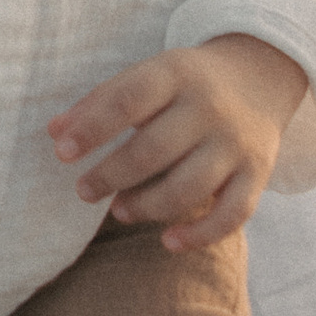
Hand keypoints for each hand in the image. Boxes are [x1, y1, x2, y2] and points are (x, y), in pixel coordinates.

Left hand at [49, 34, 308, 252]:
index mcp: (176, 74)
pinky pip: (233, 213)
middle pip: (154, 149)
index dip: (93, 128)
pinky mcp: (256, 173)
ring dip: (148, 206)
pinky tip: (169, 241)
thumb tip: (54, 133)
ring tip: (119, 210)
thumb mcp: (147, 75)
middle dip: (112, 175)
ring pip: (190, 187)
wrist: (261, 75)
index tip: (63, 153)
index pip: (129, 100)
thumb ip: (100, 102)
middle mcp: (209, 108)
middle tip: (85, 191)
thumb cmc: (185, 83)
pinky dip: (201, 234)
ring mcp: (236, 143)